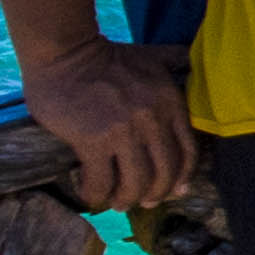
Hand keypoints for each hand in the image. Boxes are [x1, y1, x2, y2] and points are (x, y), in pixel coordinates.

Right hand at [23, 35, 195, 214]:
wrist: (65, 51)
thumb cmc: (106, 57)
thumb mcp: (152, 57)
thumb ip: (174, 62)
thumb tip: (189, 62)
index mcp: (170, 103)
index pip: (188, 152)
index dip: (181, 178)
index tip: (174, 190)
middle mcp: (153, 119)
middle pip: (164, 173)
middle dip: (156, 194)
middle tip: (143, 202)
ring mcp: (124, 131)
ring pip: (135, 183)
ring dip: (126, 199)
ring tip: (116, 203)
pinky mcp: (93, 140)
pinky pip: (101, 181)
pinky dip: (96, 194)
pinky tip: (90, 194)